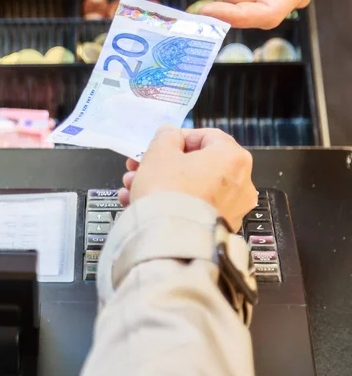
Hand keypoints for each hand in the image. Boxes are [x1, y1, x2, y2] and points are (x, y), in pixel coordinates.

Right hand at [118, 126, 255, 230]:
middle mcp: (240, 183)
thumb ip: (166, 137)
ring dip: (162, 183)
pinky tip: (143, 203)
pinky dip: (172, 203)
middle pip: (197, 164)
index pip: (207, 136)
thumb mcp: (160, 152)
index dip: (178, 137)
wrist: (170, 240)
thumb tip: (170, 134)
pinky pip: (193, 207)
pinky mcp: (219, 228)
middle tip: (142, 166)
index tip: (161, 144)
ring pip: (192, 187)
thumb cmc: (169, 192)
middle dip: (164, 164)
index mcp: (232, 157)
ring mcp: (232, 208)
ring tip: (134, 187)